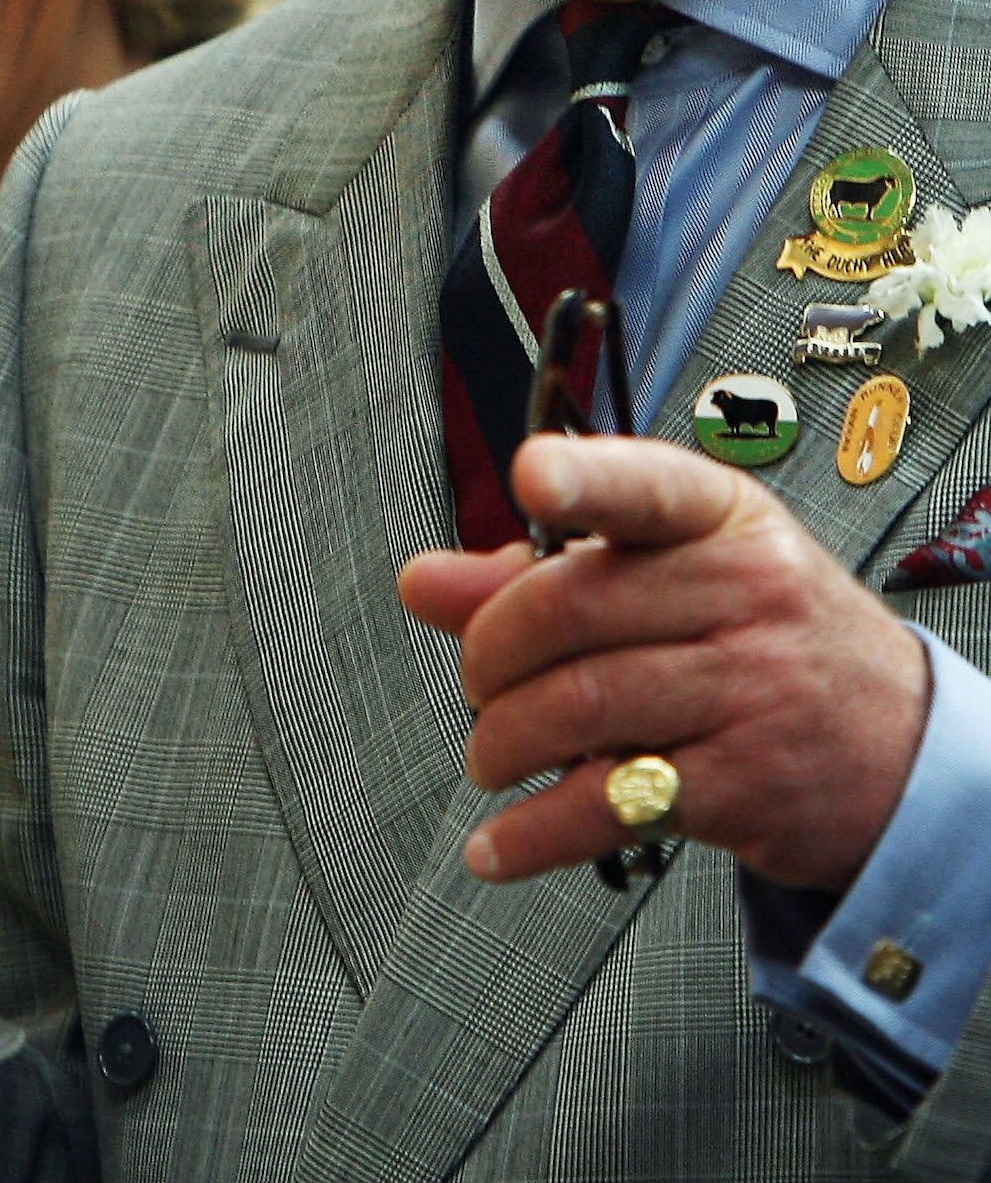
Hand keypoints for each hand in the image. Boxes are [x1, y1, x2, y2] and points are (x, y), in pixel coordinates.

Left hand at [398, 434, 929, 894]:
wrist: (897, 743)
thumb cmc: (760, 635)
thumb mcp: (675, 572)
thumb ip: (537, 570)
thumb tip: (421, 581)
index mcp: (719, 517)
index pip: (648, 486)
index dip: (586, 479)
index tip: (533, 475)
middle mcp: (743, 592)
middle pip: (575, 607)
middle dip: (490, 651)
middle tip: (476, 681)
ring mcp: (750, 688)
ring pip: (581, 704)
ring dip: (503, 741)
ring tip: (491, 753)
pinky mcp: (744, 785)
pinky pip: (611, 804)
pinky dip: (535, 832)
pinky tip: (498, 844)